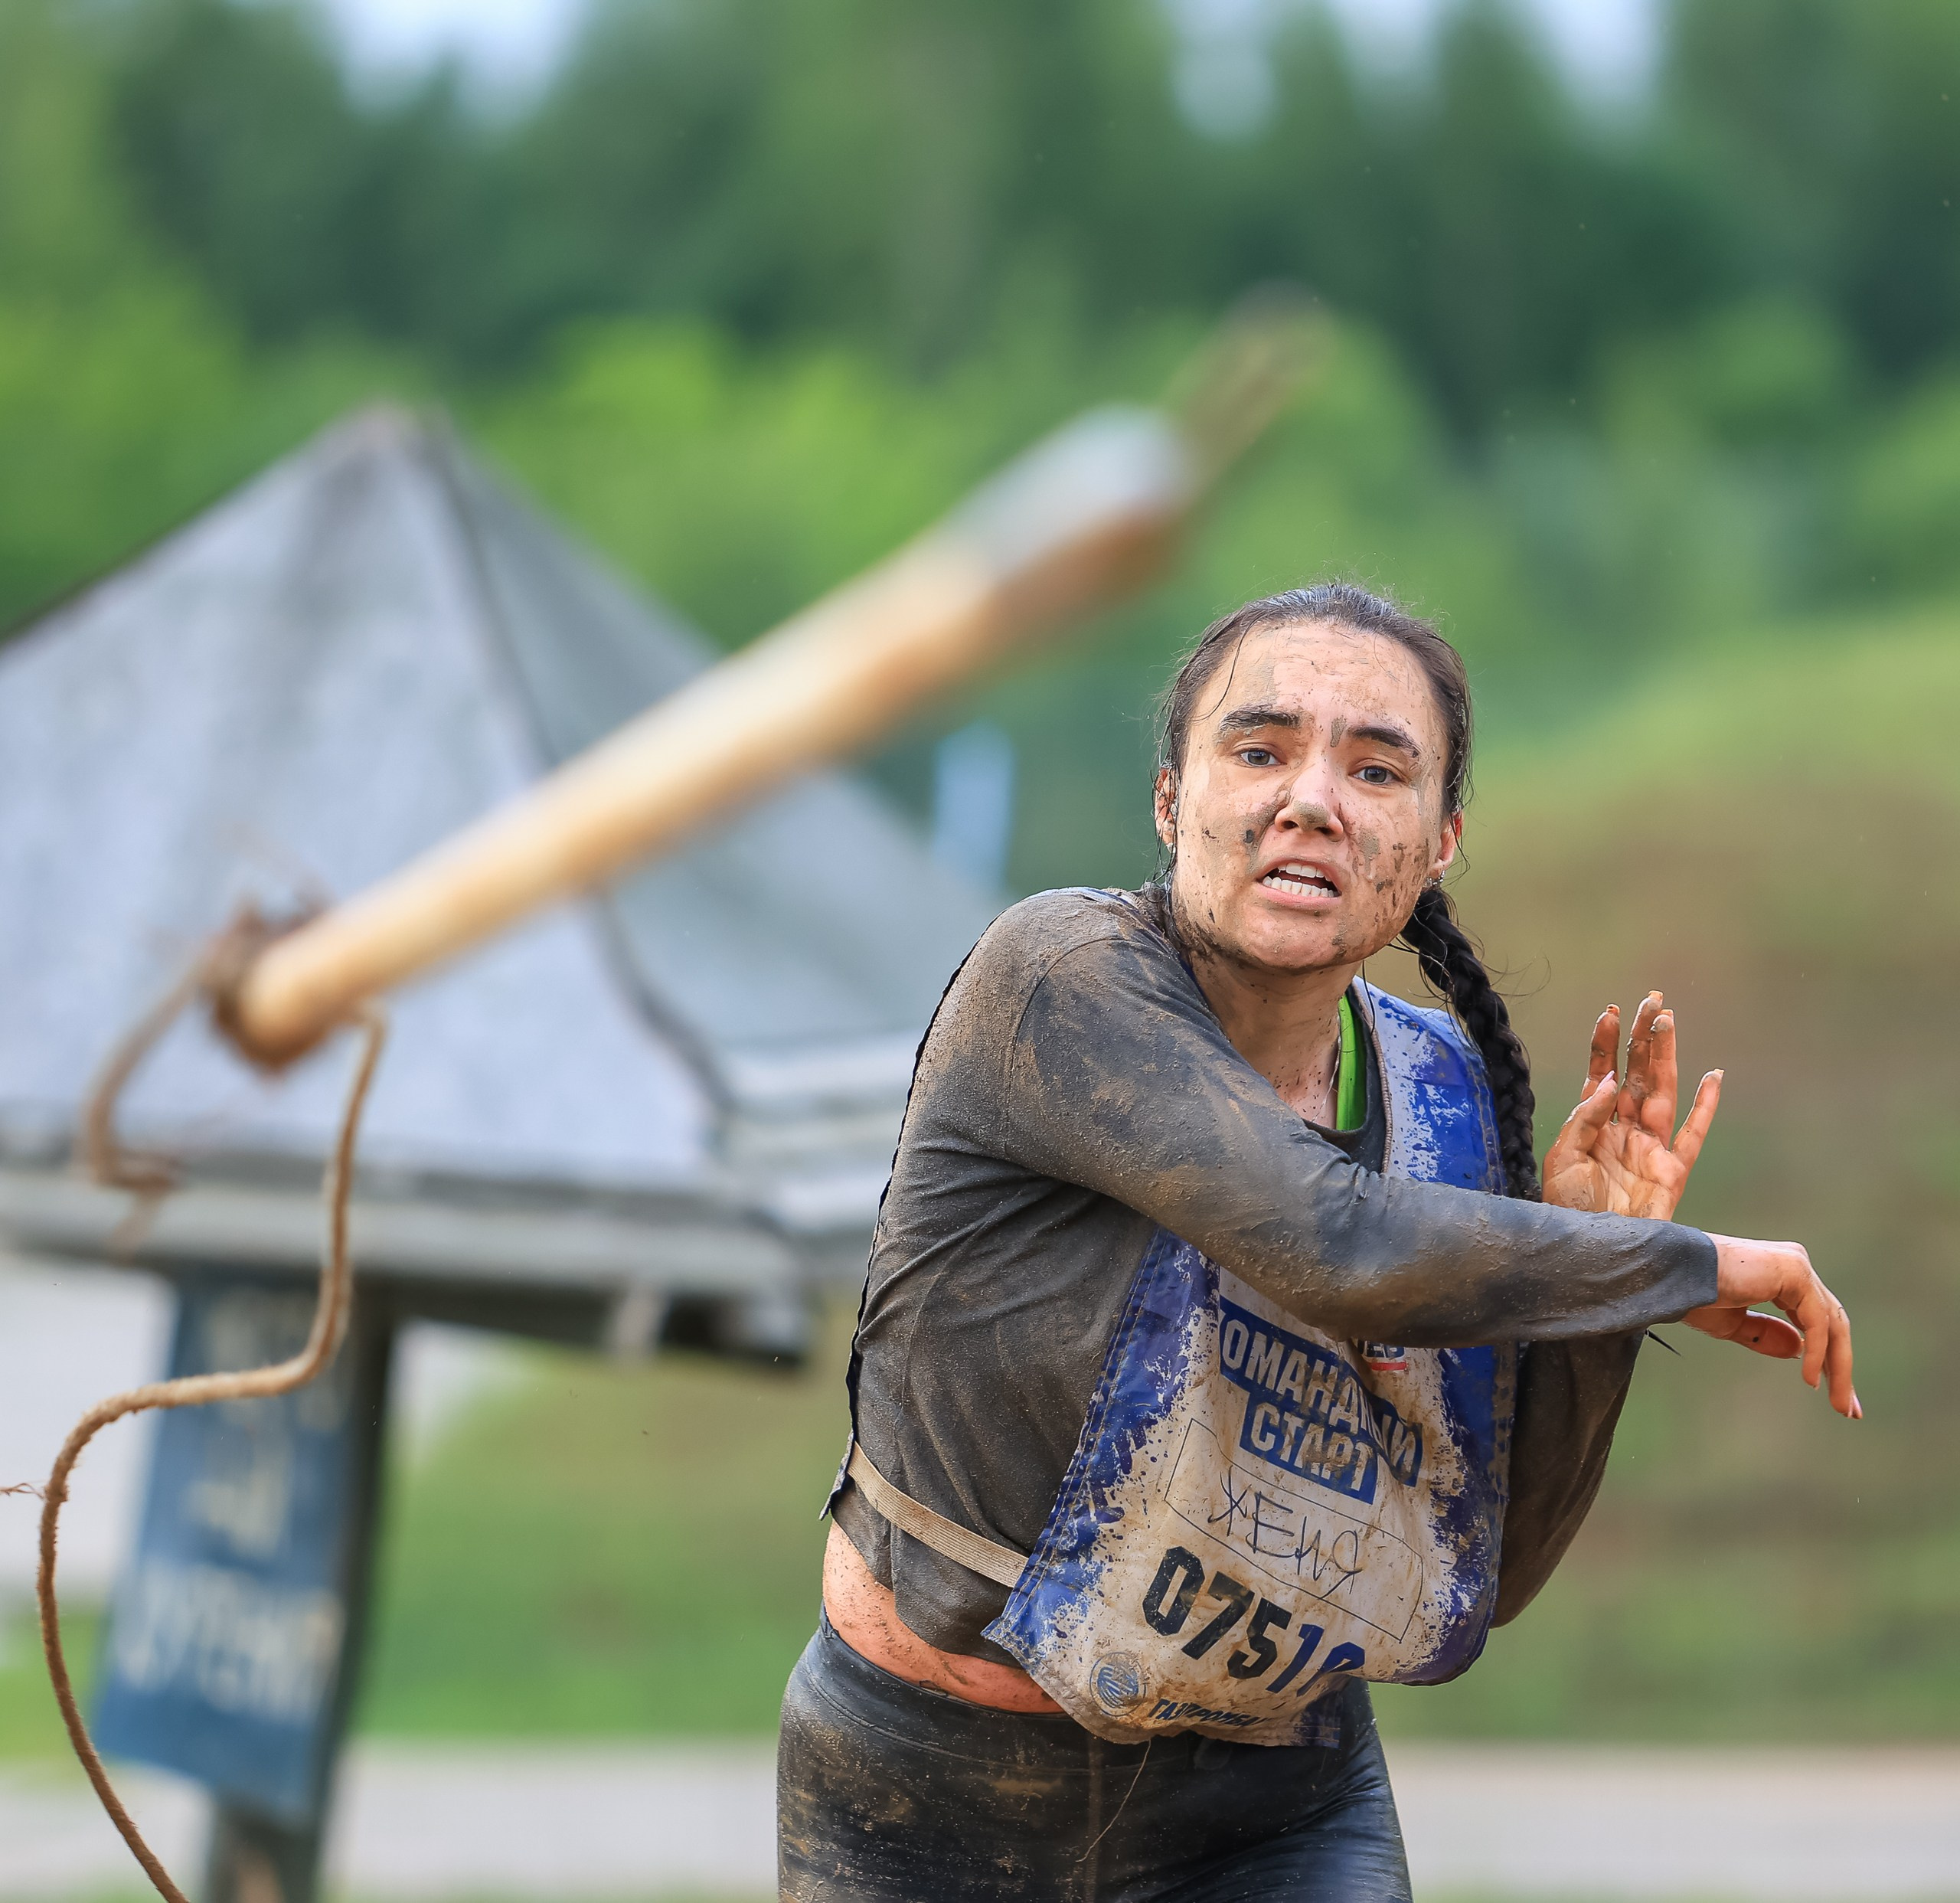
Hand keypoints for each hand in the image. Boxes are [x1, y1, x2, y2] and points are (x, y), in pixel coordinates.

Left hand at [1541, 994, 1720, 1220]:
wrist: (1588, 1252)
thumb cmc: (1566, 1210)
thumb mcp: (1562, 1160)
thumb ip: (1584, 1119)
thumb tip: (1607, 1082)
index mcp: (1592, 1124)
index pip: (1601, 1073)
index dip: (1606, 1043)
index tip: (1610, 1011)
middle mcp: (1623, 1130)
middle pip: (1637, 1073)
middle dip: (1643, 1037)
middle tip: (1651, 1001)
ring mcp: (1651, 1148)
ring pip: (1664, 1091)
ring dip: (1668, 1056)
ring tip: (1670, 1020)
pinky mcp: (1673, 1173)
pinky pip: (1693, 1135)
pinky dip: (1706, 1107)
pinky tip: (1714, 1076)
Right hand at [1690, 1236, 1859, 1418]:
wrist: (1673, 1273)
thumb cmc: (1693, 1295)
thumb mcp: (1733, 1324)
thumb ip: (1765, 1335)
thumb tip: (1800, 1351)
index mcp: (1780, 1275)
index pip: (1818, 1321)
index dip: (1829, 1360)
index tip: (1836, 1397)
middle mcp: (1794, 1265)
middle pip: (1832, 1324)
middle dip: (1841, 1369)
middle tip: (1849, 1410)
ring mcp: (1797, 1265)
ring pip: (1832, 1324)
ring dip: (1838, 1368)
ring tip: (1840, 1405)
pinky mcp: (1794, 1271)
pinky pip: (1816, 1320)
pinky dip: (1819, 1352)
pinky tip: (1810, 1380)